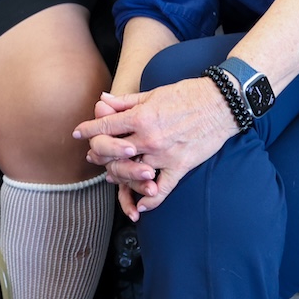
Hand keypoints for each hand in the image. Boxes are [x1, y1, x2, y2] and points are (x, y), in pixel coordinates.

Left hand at [74, 78, 239, 218]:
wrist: (220, 104)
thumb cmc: (187, 94)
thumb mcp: (152, 94)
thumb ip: (126, 101)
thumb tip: (103, 100)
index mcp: (140, 117)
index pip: (105, 126)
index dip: (87, 130)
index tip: (78, 133)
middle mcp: (148, 138)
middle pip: (112, 152)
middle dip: (99, 153)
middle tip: (94, 155)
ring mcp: (164, 155)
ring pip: (132, 173)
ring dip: (119, 176)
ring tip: (112, 176)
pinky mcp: (180, 167)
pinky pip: (161, 189)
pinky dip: (149, 199)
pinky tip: (140, 204)